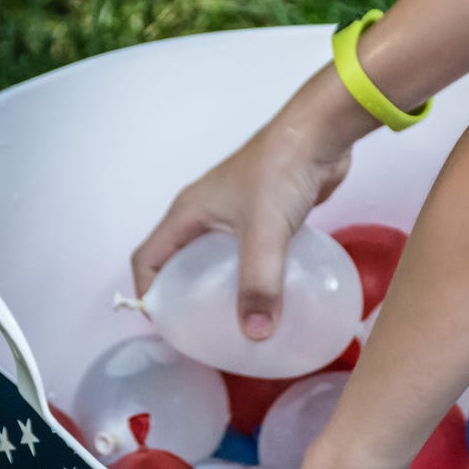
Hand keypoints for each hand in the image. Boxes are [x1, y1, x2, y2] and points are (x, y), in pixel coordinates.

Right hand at [131, 62, 376, 336]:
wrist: (320, 134)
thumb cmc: (280, 172)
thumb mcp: (264, 234)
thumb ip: (258, 285)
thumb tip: (254, 334)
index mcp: (187, 213)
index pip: (148, 259)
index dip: (148, 293)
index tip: (166, 326)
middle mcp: (204, 213)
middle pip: (179, 262)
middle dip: (185, 296)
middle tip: (201, 330)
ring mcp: (235, 213)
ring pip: (215, 259)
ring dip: (221, 287)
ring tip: (236, 320)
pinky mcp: (265, 215)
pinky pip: (249, 254)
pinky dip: (253, 276)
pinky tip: (272, 296)